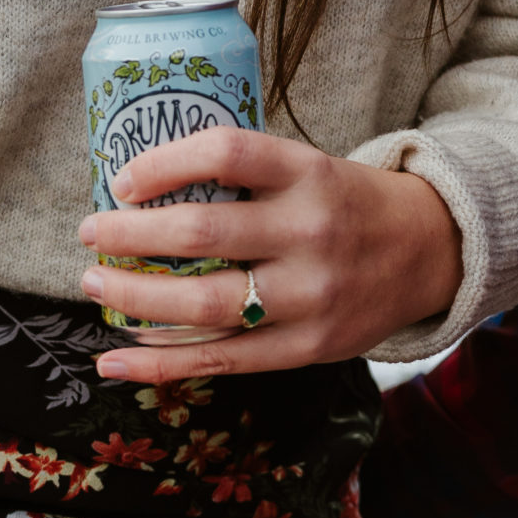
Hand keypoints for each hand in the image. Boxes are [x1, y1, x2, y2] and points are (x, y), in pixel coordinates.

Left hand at [79, 129, 461, 384]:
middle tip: (90, 231)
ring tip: (94, 282)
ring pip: (206, 302)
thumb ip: (247, 177)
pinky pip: (221, 360)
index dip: (166, 161)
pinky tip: (114, 361)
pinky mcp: (307, 346)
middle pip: (203, 231)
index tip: (122, 178)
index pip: (228, 152)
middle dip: (131, 234)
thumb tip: (142, 186)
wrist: (428, 252)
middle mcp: (310, 231)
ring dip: (134, 296)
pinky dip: (160, 365)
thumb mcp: (310, 168)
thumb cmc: (346, 205)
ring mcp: (310, 294)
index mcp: (309, 173)